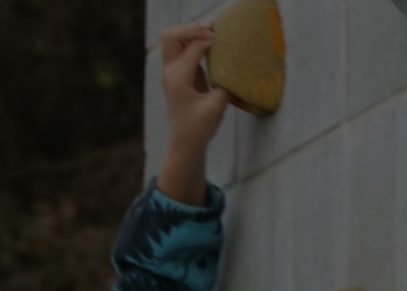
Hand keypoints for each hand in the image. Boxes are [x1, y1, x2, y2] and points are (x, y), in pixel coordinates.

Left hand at [160, 23, 229, 151]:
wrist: (184, 145)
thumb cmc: (199, 128)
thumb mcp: (217, 105)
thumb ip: (226, 82)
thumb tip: (235, 65)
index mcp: (178, 78)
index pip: (194, 47)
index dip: (210, 40)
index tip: (225, 44)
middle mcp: (171, 72)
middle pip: (173, 36)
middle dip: (192, 30)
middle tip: (212, 34)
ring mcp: (172, 73)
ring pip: (175, 41)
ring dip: (192, 35)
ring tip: (212, 38)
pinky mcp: (179, 76)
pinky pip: (182, 50)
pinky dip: (194, 45)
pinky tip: (211, 48)